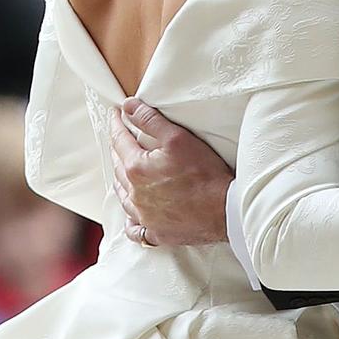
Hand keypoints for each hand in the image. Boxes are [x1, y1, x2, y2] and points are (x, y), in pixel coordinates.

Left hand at [109, 98, 233, 245]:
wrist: (223, 210)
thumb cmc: (204, 173)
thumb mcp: (178, 137)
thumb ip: (150, 120)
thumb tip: (128, 106)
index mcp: (136, 168)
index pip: (119, 140)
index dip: (116, 124)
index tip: (115, 113)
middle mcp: (134, 194)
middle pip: (119, 167)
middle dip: (118, 149)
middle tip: (119, 137)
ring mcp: (143, 216)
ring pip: (123, 196)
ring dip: (121, 180)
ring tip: (123, 170)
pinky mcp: (155, 232)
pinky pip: (134, 228)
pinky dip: (131, 219)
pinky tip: (133, 214)